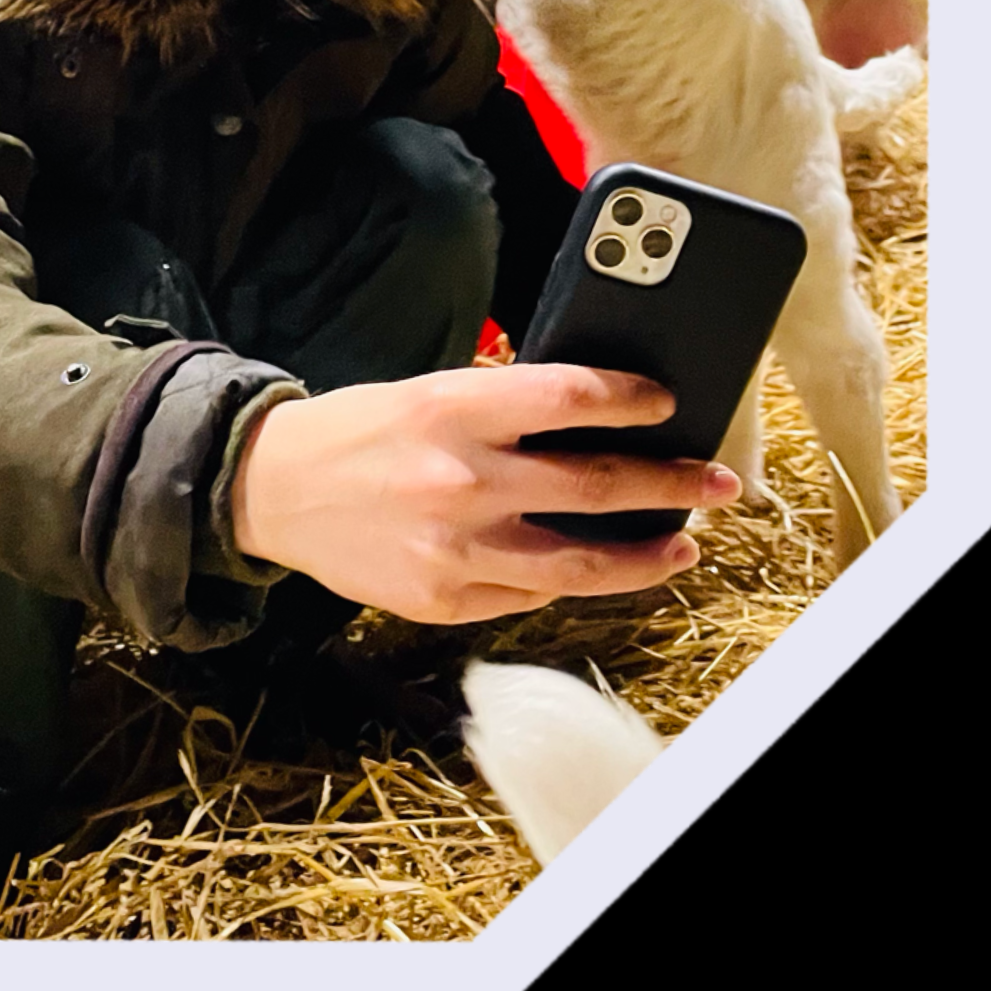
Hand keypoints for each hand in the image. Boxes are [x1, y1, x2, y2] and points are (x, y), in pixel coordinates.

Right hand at [228, 365, 735, 624]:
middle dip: (671, 484)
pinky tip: (593, 568)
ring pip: (581, 563)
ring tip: (681, 545)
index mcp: (454, 409)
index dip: (632, 401)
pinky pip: (530, 597)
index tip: (665, 404)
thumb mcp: (427, 391)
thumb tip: (592, 418)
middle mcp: (460, 479)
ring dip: (645, 556)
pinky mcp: (443, 599)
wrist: (273, 490)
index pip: (571, 399)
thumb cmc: (357, 432)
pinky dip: (569, 582)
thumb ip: (503, 405)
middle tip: (717, 483)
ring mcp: (454, 549)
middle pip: (596, 485)